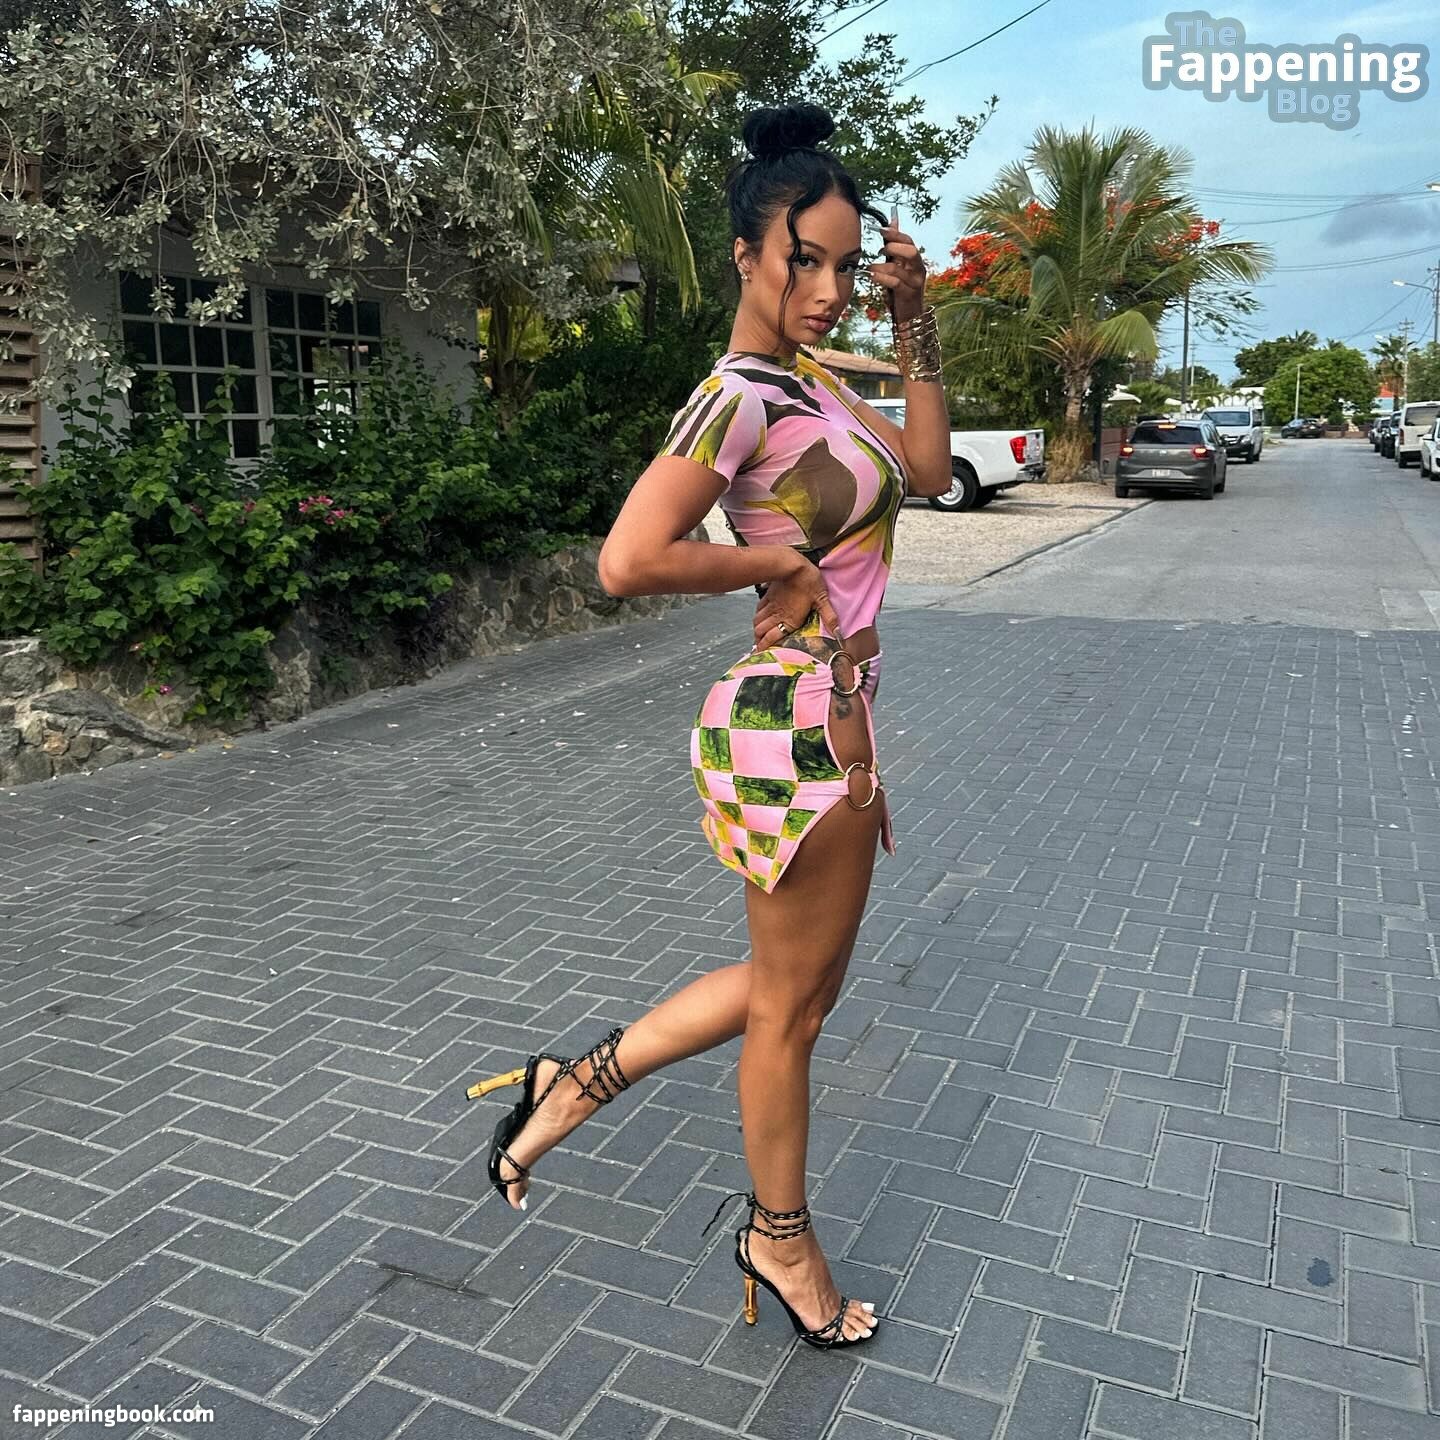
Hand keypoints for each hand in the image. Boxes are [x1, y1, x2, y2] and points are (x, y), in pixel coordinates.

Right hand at [753, 551, 844, 649]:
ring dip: (756, 631)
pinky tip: (759, 619)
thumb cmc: (809, 581)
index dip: (764, 647)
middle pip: (760, 632)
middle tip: (759, 648)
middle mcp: (777, 615)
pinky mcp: (768, 596)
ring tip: (758, 636)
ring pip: (757, 622)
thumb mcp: (821, 599)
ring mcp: (770, 605)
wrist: (792, 564)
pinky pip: (758, 610)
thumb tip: (838, 632)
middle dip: (758, 641)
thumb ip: (829, 616)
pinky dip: (757, 617)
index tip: (761, 655)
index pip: (771, 638)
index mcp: (789, 620)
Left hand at [869, 206, 926, 323]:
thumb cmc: (901, 289)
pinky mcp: (908, 294)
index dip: (895, 233)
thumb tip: (893, 220)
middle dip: (894, 247)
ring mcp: (915, 282)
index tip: (880, 229)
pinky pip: (895, 283)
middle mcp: (918, 269)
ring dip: (883, 265)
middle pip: (911, 250)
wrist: (909, 316)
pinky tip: (872, 276)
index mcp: (915, 260)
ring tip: (870, 266)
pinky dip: (882, 278)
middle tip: (881, 250)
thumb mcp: (898, 264)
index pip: (908, 240)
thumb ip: (895, 245)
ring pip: (900, 267)